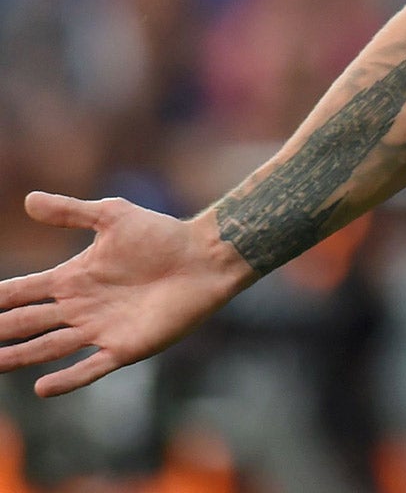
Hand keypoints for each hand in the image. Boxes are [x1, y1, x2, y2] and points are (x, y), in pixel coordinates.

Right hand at [0, 193, 252, 396]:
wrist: (205, 257)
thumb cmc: (162, 234)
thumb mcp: (112, 216)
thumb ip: (71, 211)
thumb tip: (27, 199)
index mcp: (72, 278)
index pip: (21, 293)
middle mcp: (79, 307)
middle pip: (26, 324)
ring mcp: (99, 329)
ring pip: (47, 348)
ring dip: (18, 358)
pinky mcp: (125, 347)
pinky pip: (90, 368)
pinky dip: (67, 379)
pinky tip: (42, 387)